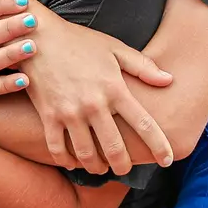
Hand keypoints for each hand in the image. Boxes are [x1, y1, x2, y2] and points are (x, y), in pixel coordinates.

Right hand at [20, 9, 174, 174]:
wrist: (39, 36)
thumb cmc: (79, 41)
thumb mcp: (114, 48)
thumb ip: (143, 66)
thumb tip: (169, 80)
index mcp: (115, 88)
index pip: (144, 124)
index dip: (159, 146)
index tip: (168, 161)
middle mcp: (94, 104)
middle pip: (114, 149)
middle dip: (123, 166)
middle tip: (125, 170)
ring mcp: (70, 112)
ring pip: (86, 154)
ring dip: (95, 167)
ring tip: (99, 168)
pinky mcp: (48, 116)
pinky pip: (58, 148)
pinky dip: (66, 161)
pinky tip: (72, 162)